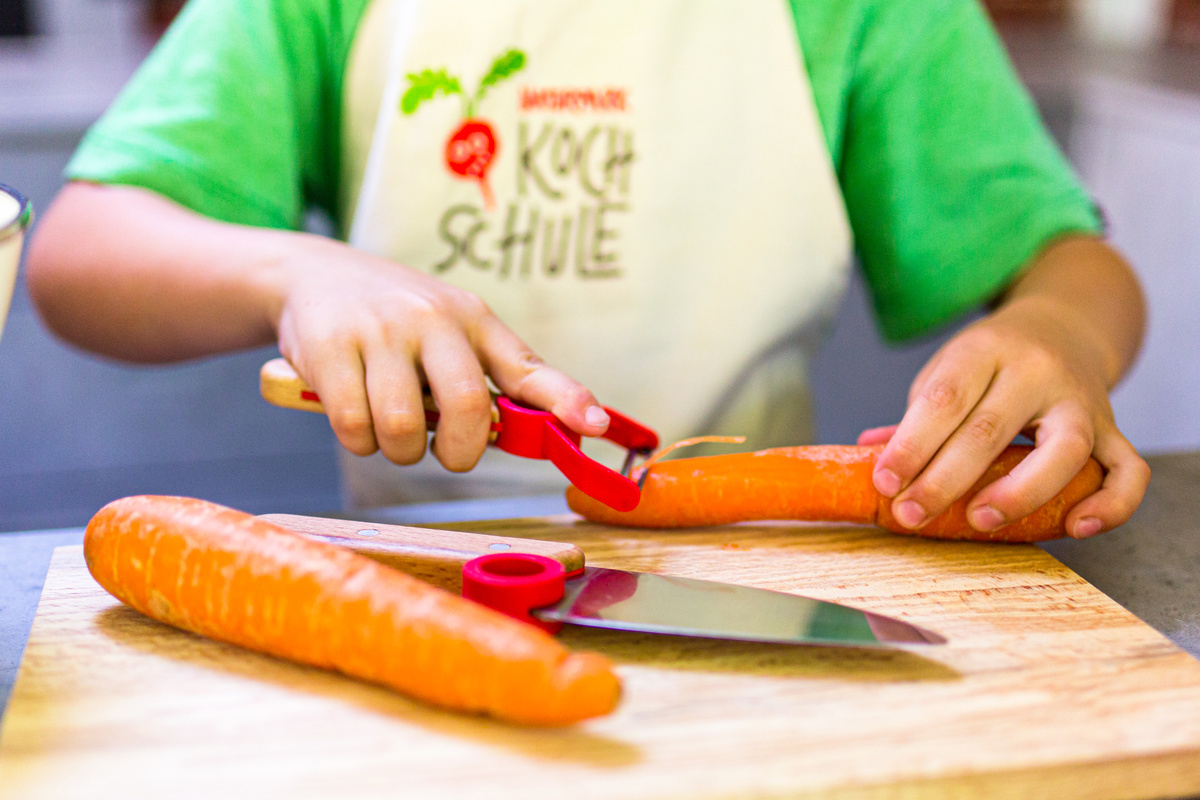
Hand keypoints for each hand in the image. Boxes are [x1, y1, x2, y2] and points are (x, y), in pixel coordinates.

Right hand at [274, 235, 608, 470]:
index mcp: (473, 320)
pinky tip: (355, 416)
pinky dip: (359, 441)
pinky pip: (355, 425)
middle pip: (467, 407)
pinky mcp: (330, 347)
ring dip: (398, 450)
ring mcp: (380, 330)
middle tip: (446, 453)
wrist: (312, 274)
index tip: (595, 426)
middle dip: (459, 451)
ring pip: (403, 428)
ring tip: (389, 427)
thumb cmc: (395, 319)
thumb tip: (548, 432)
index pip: (529, 366)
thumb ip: (493, 377)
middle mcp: (433, 319)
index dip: (566, 398)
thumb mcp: (451, 329)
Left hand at [861, 237, 1149, 538]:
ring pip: (1065, 448)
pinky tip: (1075, 528)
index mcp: (983, 350)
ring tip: (979, 521)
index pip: (944, 399)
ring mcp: (1080, 399)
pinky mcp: (1113, 427)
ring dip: (1020, 492)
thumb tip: (866, 455)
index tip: (884, 483)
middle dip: (945, 479)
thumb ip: (916, 418)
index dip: (910, 444)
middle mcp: (1036, 370)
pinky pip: (1128, 469)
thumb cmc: (988, 364)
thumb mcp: (946, 373)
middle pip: (991, 428)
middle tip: (911, 514)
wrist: (1062, 326)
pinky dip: (1111, 503)